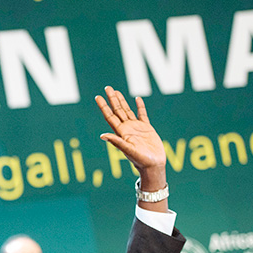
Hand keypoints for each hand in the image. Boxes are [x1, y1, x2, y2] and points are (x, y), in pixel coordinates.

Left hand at [96, 86, 167, 209]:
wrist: (153, 165)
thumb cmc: (140, 160)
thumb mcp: (127, 150)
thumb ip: (116, 142)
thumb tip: (102, 135)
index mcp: (121, 132)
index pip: (110, 116)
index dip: (103, 107)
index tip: (98, 97)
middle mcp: (127, 128)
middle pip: (117, 110)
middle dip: (112, 99)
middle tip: (107, 87)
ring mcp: (136, 127)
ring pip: (127, 111)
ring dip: (122, 101)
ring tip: (116, 91)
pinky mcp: (147, 128)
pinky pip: (142, 114)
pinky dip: (140, 106)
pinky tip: (137, 98)